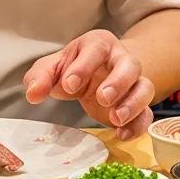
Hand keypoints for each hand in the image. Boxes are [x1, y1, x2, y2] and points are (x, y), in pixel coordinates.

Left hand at [23, 29, 154, 139]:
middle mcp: (121, 59)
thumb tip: (33, 94)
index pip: (96, 49)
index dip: (83, 66)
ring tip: (115, 118)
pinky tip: (122, 134)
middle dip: (118, 82)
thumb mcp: (53, 67)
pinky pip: (146, 113)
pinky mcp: (138, 103)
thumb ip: (40, 77)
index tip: (68, 85)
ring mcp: (133, 81)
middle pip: (129, 64)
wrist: (96, 74)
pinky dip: (138, 125)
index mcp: (98, 44)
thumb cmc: (73, 68)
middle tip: (102, 98)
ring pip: (145, 87)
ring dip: (133, 103)